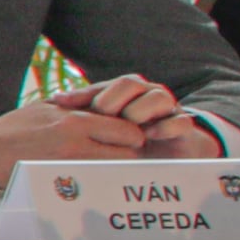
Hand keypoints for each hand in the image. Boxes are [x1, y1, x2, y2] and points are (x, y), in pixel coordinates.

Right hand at [0, 96, 154, 186]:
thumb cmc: (16, 126)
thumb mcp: (49, 106)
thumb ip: (82, 106)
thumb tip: (114, 109)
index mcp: (76, 122)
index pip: (129, 132)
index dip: (131, 135)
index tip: (122, 138)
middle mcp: (76, 145)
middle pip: (129, 155)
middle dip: (127, 154)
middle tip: (116, 154)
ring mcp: (69, 168)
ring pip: (115, 173)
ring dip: (114, 170)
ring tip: (103, 166)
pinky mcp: (60, 186)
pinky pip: (94, 186)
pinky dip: (96, 182)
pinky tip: (88, 178)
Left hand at [50, 75, 233, 161]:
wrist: (166, 156)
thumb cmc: (126, 141)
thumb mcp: (101, 128)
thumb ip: (83, 115)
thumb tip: (55, 101)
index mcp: (128, 93)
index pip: (107, 84)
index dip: (86, 94)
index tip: (62, 105)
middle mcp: (148, 96)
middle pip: (131, 83)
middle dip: (113, 99)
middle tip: (101, 116)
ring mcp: (168, 111)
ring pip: (159, 97)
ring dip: (140, 110)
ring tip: (128, 125)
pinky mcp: (183, 129)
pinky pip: (181, 122)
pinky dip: (165, 127)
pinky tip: (150, 135)